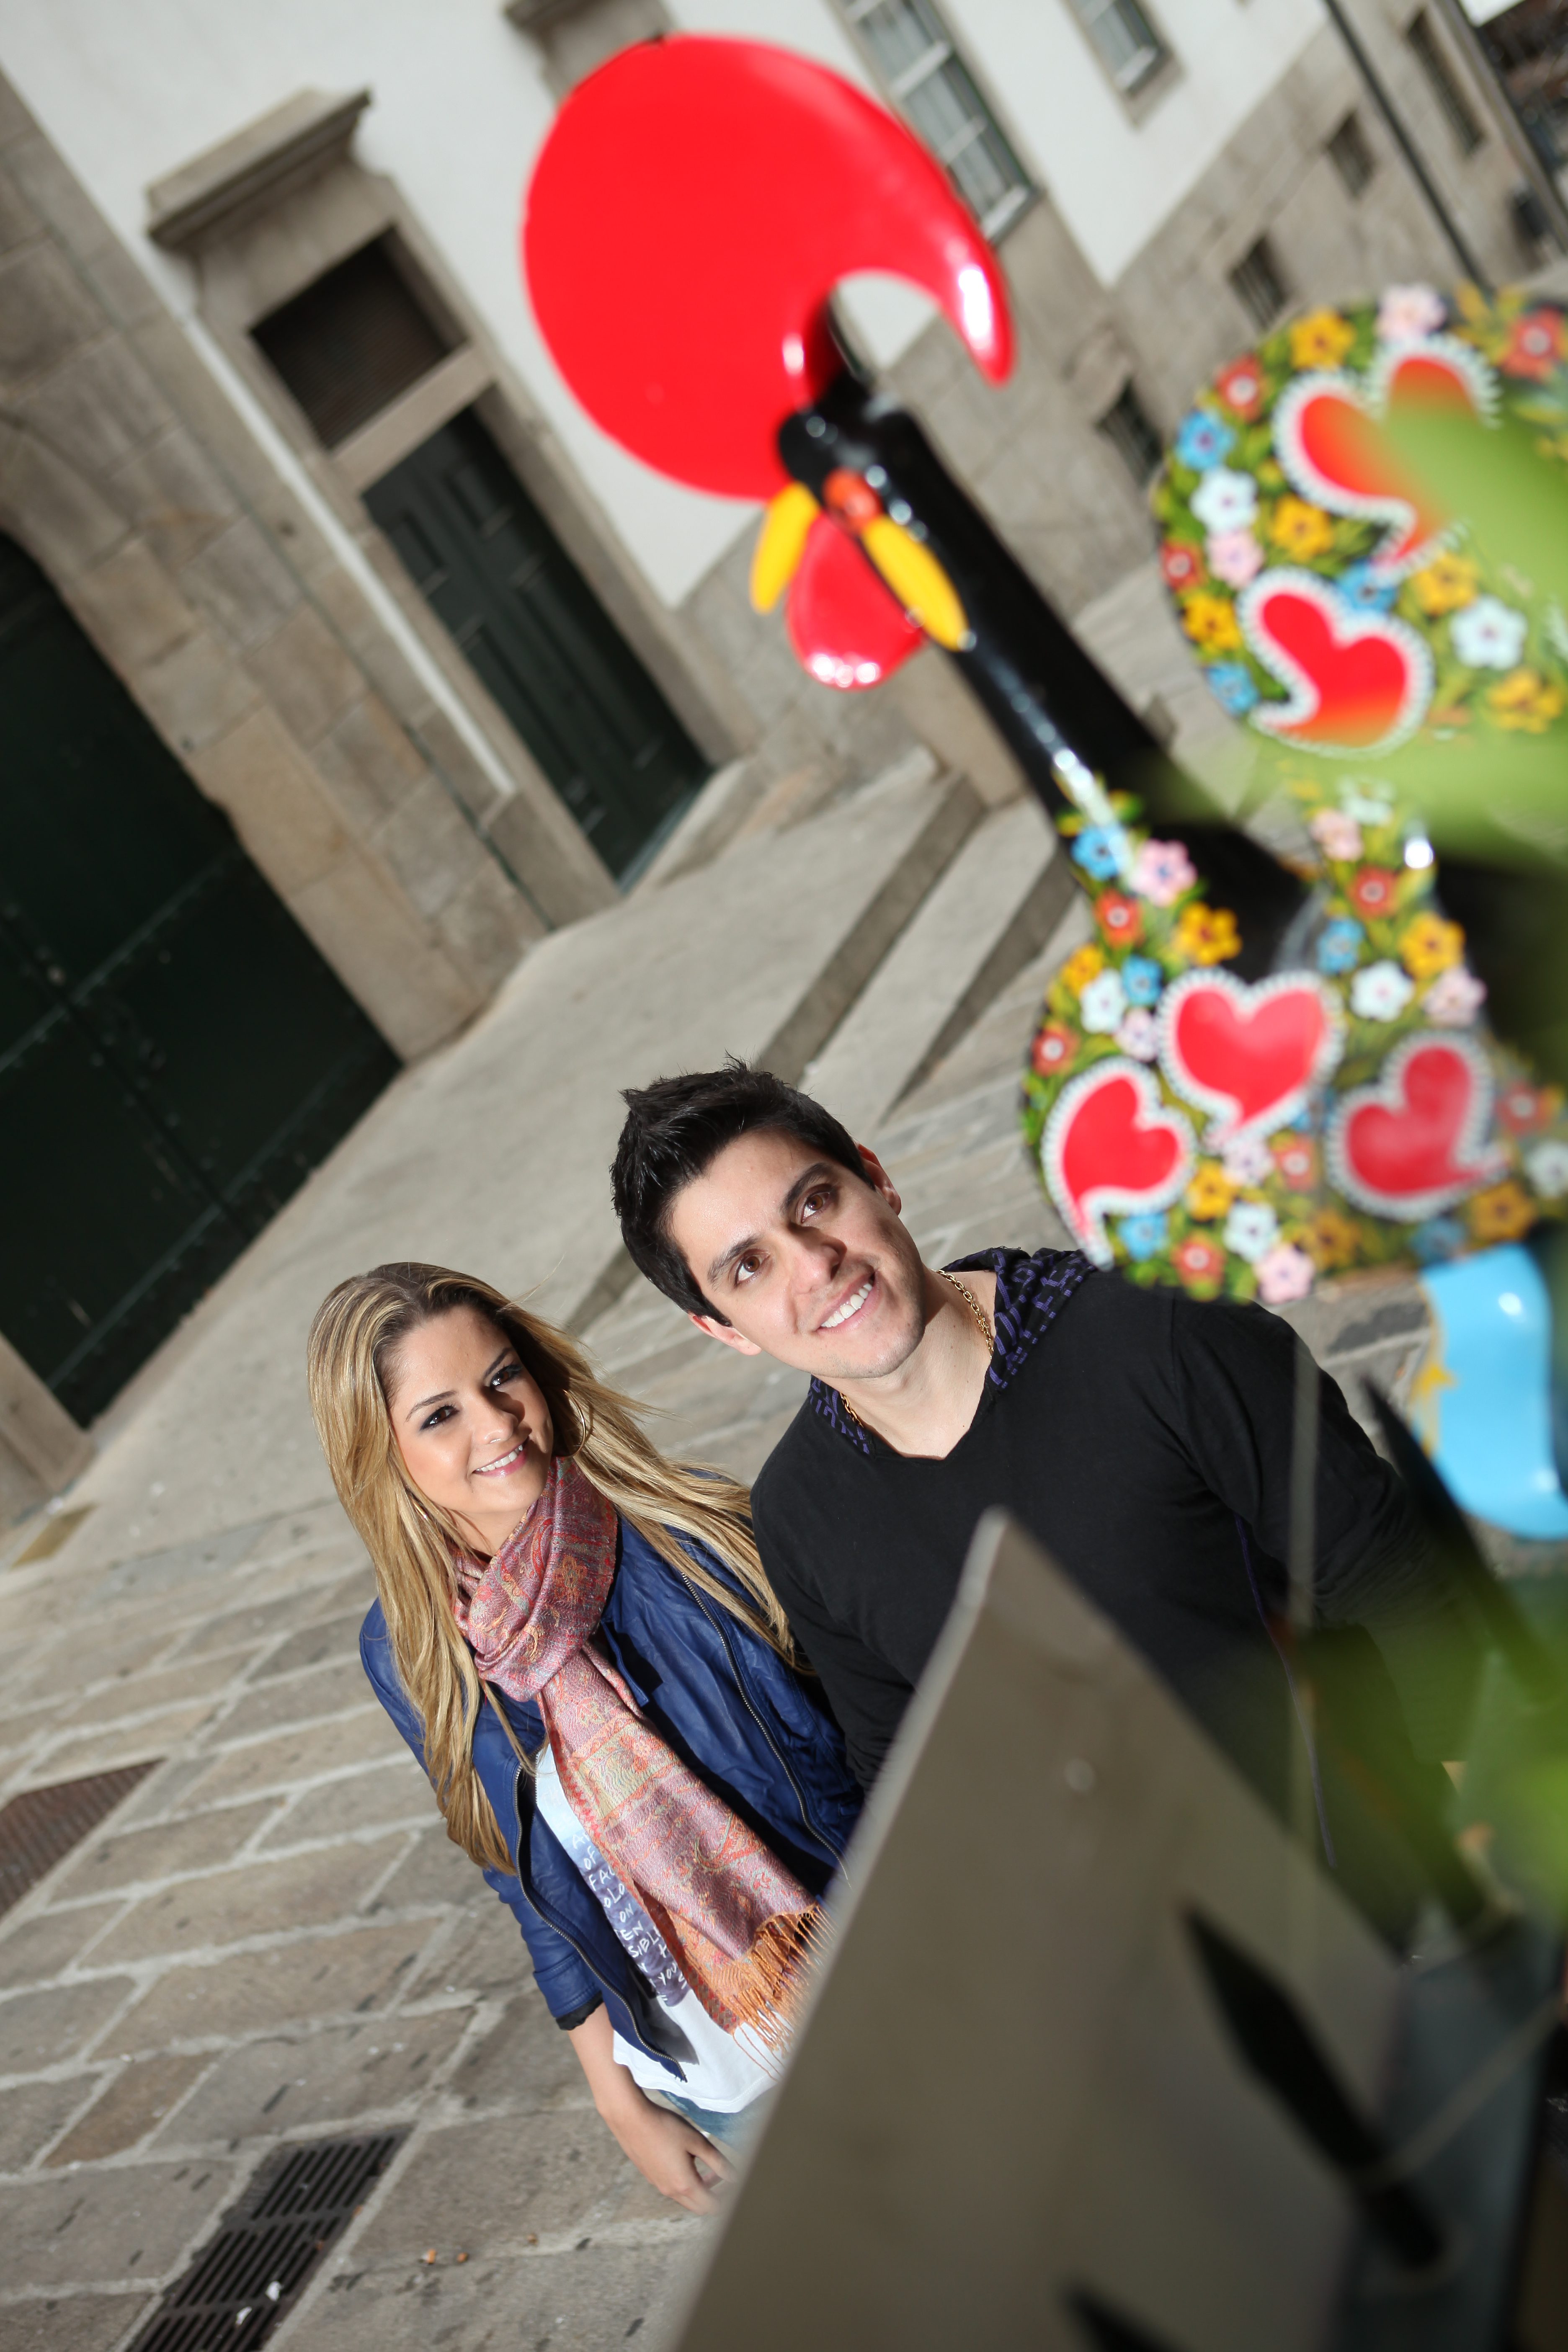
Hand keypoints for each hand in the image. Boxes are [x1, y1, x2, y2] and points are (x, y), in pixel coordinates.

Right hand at [602, 2087, 731, 2214]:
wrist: (630, 2120)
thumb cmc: (665, 2127)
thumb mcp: (697, 2141)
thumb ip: (718, 2161)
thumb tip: (736, 2176)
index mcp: (685, 2185)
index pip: (712, 2206)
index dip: (727, 2198)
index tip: (736, 2184)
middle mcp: (671, 2191)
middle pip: (699, 2207)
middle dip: (714, 2196)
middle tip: (723, 2177)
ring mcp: (659, 2185)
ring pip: (685, 2198)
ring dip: (700, 2189)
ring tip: (709, 2168)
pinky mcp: (651, 2176)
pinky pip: (673, 2189)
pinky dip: (685, 2183)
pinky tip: (687, 2161)